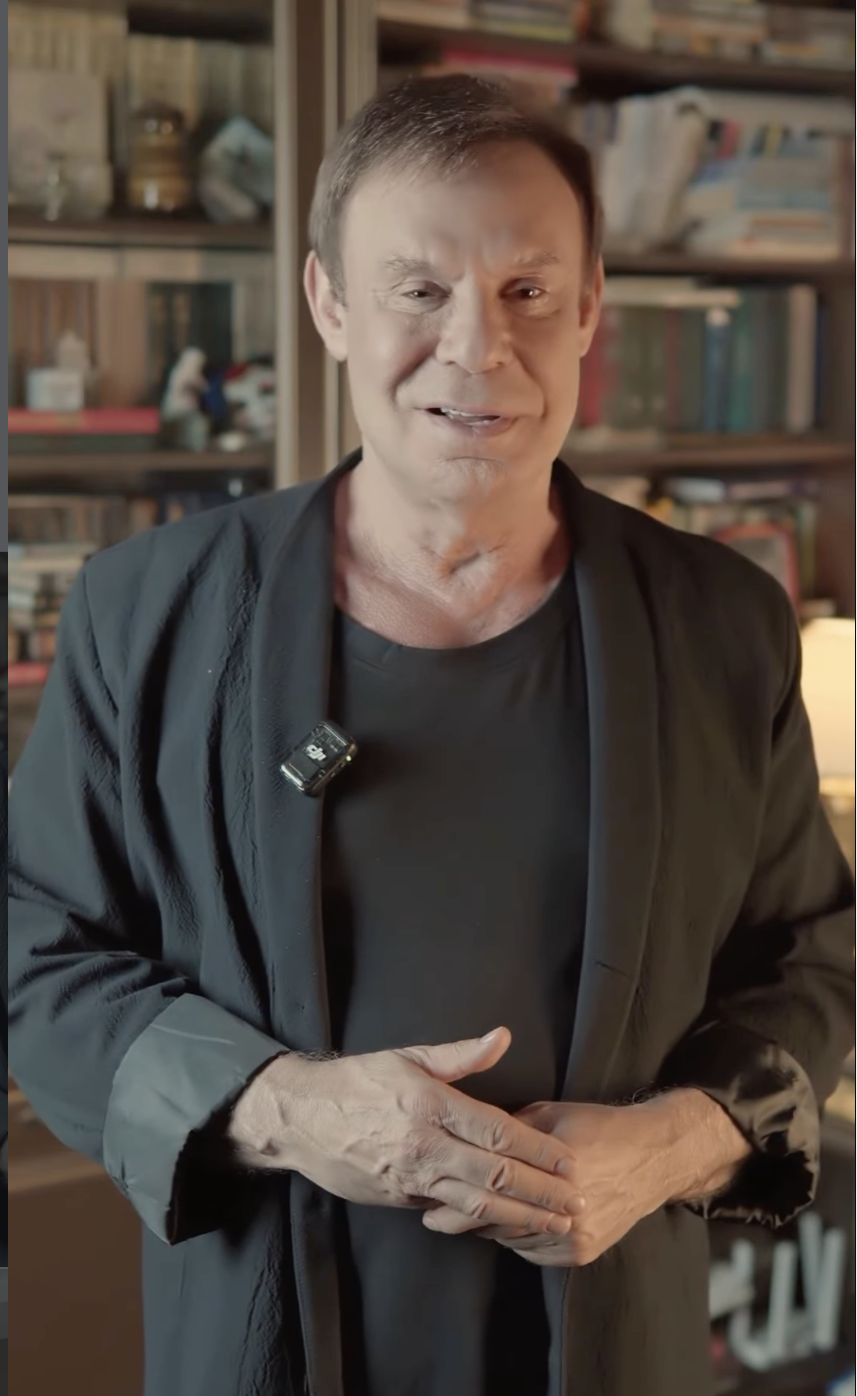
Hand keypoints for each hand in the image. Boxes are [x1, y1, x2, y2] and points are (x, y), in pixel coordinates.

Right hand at [228, 1027, 584, 1232]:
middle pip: (494, 1175)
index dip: (537, 1149)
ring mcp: (411, 1177)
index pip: (496, 1132)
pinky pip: (447, 1214)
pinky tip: (507, 1228)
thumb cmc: (358, 1081)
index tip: (568, 1160)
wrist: (301, 1117)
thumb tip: (502, 1037)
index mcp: (430, 1104)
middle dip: (540, 1192)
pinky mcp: (399, 1198)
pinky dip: (481, 1223)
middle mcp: (424, 1145)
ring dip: (519, 1216)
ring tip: (553, 1224)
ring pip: (475, 1205)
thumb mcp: (407, 1056)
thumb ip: (459, 1054)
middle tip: (575, 1202)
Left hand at [421, 1099, 674, 1266]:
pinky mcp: (580, 1253)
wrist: (652, 1158)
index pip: (489, 1190)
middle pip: (495, 1221)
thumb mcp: (548, 1115)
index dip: (455, 1194)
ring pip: (510, 1239)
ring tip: (460, 1218)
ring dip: (487, 1228)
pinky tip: (501, 1226)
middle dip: (462, 1215)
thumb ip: (507, 1131)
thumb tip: (466, 1137)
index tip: (429, 1195)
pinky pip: (530, 1251)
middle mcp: (562, 1207)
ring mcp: (573, 1234)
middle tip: (432, 1214)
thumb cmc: (596, 1127)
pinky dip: (513, 1239)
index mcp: (551, 1167)